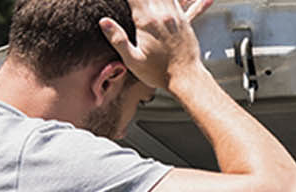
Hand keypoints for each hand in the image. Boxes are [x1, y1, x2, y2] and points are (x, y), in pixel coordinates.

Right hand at [99, 0, 213, 89]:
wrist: (186, 78)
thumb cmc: (159, 72)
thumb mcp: (132, 60)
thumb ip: (118, 39)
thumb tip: (104, 22)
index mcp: (147, 22)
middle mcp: (163, 15)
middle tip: (135, 1)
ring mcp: (176, 17)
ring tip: (149, 0)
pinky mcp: (185, 22)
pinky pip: (188, 4)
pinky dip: (191, 0)